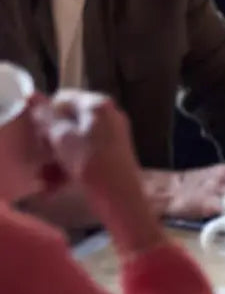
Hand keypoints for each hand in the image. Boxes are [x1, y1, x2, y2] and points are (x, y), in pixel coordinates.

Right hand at [32, 91, 163, 254]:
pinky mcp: (114, 151)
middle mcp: (109, 114)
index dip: (47, 116)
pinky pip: (86, 152)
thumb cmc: (91, 163)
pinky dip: (71, 165)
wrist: (120, 195)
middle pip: (69, 121)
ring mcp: (113, 132)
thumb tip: (35, 98)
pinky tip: (59, 184)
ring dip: (58, 158)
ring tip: (48, 179)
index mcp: (98, 104)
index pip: (64, 98)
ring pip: (75, 139)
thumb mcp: (62, 139)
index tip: (41, 136)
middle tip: (43, 160)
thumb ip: (47, 118)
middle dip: (52, 142)